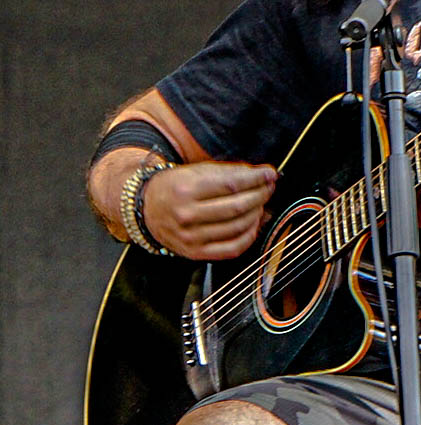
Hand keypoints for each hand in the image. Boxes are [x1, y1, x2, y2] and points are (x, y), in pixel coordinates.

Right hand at [141, 161, 277, 260]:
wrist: (147, 209)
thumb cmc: (176, 187)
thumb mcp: (197, 171)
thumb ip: (230, 172)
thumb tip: (263, 175)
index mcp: (186, 190)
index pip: (232, 184)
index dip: (256, 179)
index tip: (270, 173)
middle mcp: (187, 215)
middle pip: (237, 207)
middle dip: (261, 195)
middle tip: (269, 187)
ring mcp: (191, 237)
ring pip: (238, 227)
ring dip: (257, 213)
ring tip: (261, 203)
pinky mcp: (195, 253)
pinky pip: (232, 249)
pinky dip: (249, 236)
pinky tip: (253, 224)